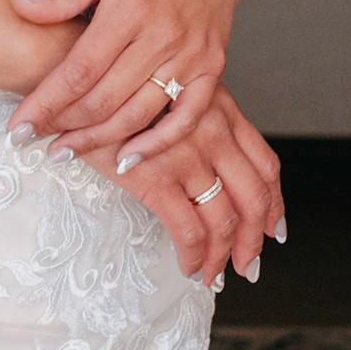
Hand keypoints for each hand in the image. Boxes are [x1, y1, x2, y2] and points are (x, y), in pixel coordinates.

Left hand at [9, 0, 248, 157]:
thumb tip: (17, 7)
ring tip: (64, 151)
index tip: (17, 127)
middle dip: (63, 125)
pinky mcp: (213, 69)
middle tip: (32, 139)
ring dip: (98, 141)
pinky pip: (186, 119)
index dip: (46, 103)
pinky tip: (127, 159)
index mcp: (131, 8)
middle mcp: (163, 36)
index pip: (79, 70)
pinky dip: (157, 145)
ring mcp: (192, 57)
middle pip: (105, 99)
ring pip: (138, 115)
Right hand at [77, 86, 281, 284]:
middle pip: (253, 198)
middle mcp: (213, 131)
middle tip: (250, 266)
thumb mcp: (170, 86)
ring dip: (223, 257)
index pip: (265, 163)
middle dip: (255, 240)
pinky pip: (187, 230)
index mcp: (221, 109)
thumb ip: (194, 114)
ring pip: (223, 221)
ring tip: (213, 276)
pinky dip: (193, 256)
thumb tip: (206, 154)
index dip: (275, 202)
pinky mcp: (155, 178)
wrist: (75, 74)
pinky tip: (188, 267)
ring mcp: (187, 156)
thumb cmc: (116, 81)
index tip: (273, 227)